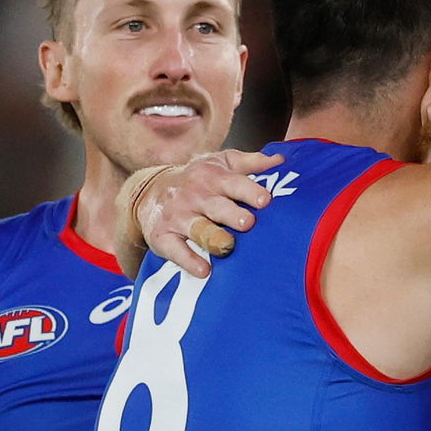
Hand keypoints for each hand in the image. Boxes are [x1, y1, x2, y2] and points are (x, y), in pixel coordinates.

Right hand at [121, 149, 283, 277]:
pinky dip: (188, 261)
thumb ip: (252, 162)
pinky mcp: (163, 236)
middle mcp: (195, 195)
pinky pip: (175, 250)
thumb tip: (281, 160)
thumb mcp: (221, 163)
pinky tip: (204, 271)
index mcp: (213, 177)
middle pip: (217, 206)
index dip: (249, 191)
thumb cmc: (198, 179)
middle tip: (248, 223)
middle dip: (232, 215)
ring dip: (212, 237)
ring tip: (227, 247)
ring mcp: (178, 216)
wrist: (149, 190)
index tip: (265, 200)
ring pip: (197, 228)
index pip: (234, 183)